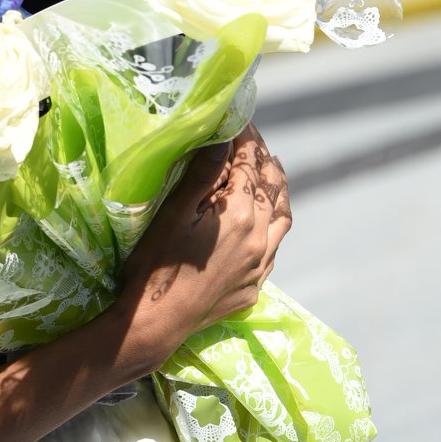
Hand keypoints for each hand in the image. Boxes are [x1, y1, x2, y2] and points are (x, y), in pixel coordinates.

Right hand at [117, 129, 289, 362]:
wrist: (157, 322)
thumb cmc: (157, 263)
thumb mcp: (175, 212)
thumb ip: (203, 173)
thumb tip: (223, 137)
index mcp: (241, 215)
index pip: (250, 165)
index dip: (246, 138)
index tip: (239, 119)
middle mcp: (260, 239)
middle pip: (272, 187)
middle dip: (264, 158)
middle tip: (253, 139)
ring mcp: (260, 265)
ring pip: (283, 217)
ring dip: (279, 189)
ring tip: (274, 169)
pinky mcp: (254, 285)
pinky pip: (275, 246)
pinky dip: (275, 223)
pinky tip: (266, 220)